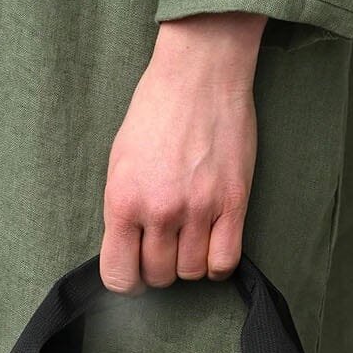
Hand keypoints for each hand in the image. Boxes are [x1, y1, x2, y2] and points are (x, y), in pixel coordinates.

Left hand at [100, 12, 264, 293]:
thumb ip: (122, 210)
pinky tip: (212, 245)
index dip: (127, 280)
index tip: (134, 269)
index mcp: (124, 200)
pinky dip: (217, 263)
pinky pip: (225, 261)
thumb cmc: (156, 111)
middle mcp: (160, 210)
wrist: (200, 72)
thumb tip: (128, 251)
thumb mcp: (120, 162)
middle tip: (165, 243)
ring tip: (189, 236)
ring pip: (191, 271)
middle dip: (159, 268)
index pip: (119, 275)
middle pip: (159, 276)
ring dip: (189, 262)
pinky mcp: (233, 202)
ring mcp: (199, 208)